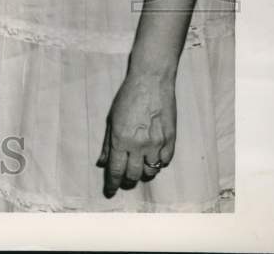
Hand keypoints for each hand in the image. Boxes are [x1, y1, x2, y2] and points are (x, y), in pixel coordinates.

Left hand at [98, 71, 175, 197]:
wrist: (151, 82)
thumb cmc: (128, 97)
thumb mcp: (111, 119)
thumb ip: (108, 144)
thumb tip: (102, 163)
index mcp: (121, 139)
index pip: (116, 170)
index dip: (112, 184)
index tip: (110, 192)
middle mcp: (139, 145)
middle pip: (133, 175)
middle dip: (127, 181)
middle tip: (124, 180)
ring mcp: (157, 144)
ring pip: (150, 172)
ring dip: (143, 173)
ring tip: (138, 168)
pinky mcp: (171, 140)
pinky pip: (165, 162)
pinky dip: (158, 163)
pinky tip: (153, 158)